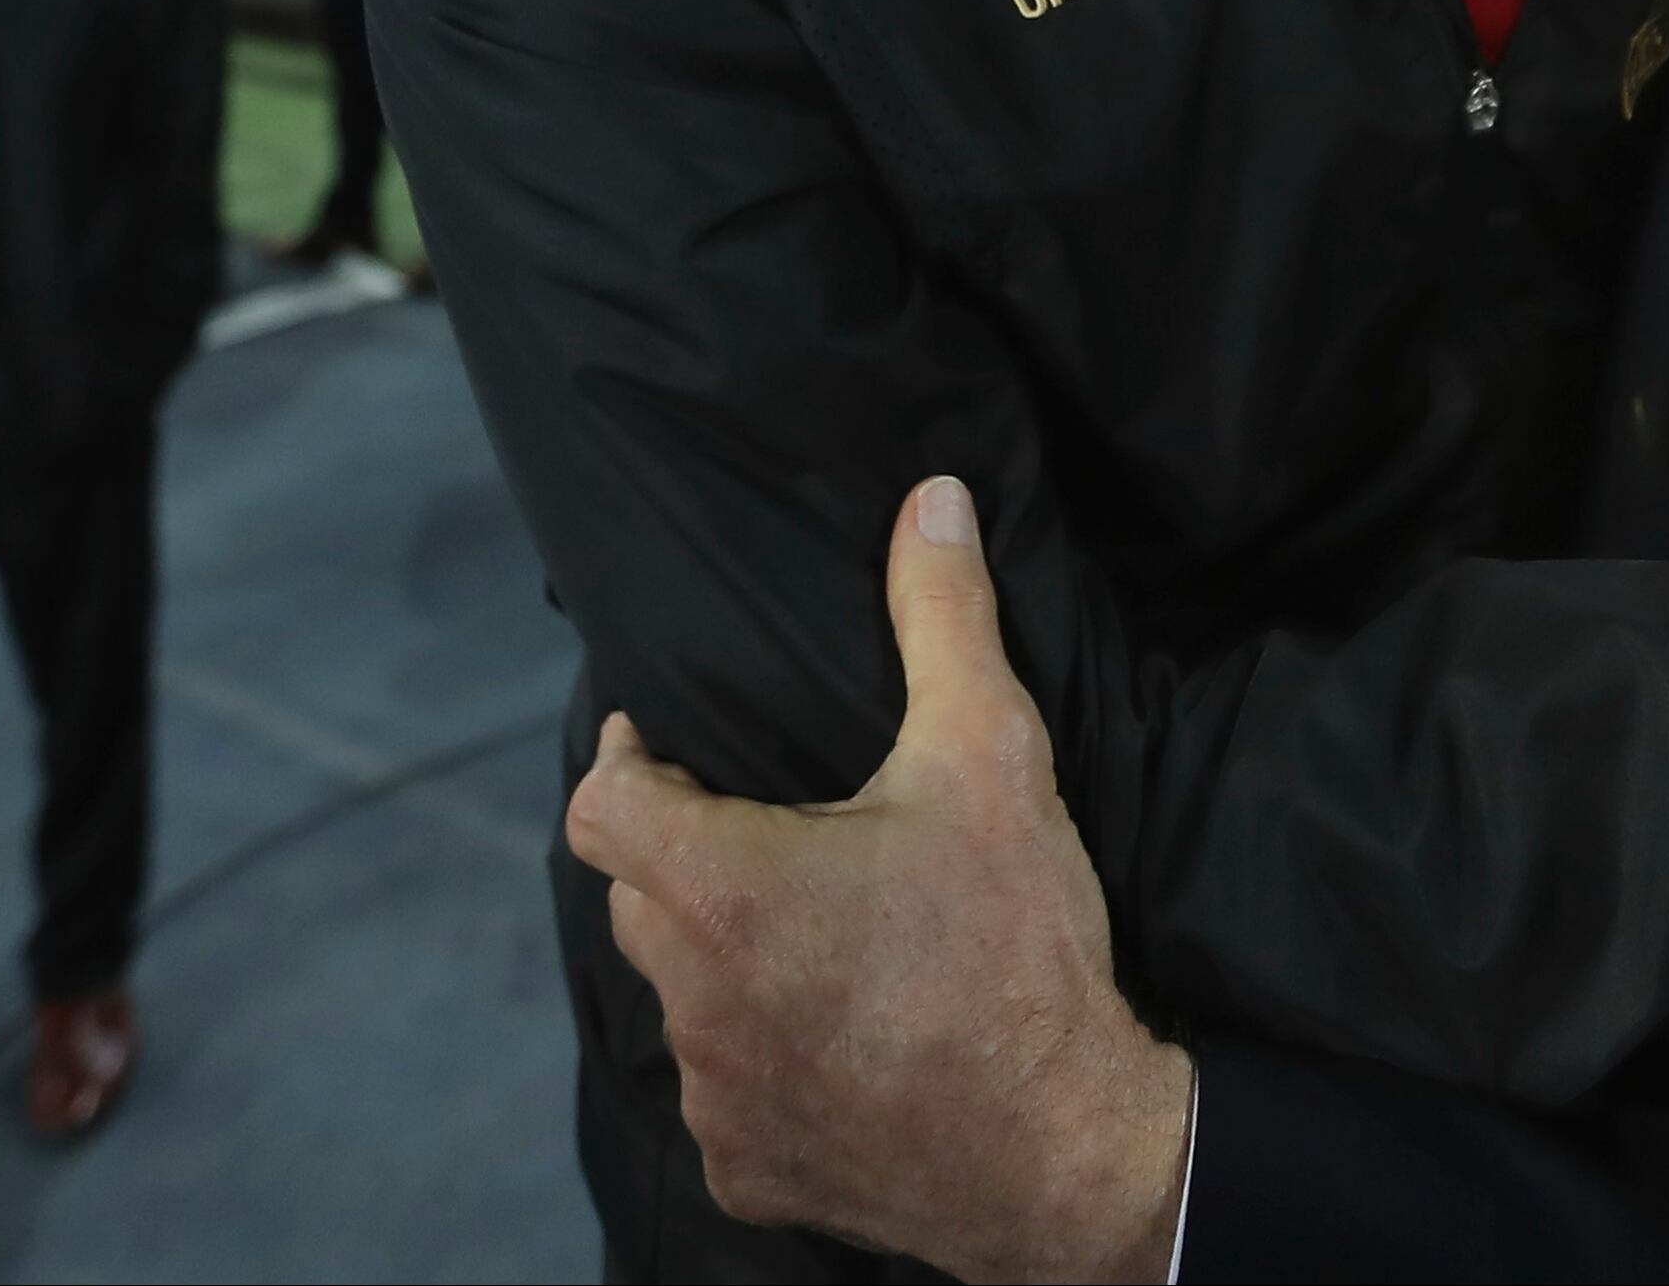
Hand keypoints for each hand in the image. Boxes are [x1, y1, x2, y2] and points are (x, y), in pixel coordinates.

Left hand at [565, 481, 1189, 1283]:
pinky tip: (843, 1036)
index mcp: (724, 888)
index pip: (598, 804)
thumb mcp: (992, 758)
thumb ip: (945, 618)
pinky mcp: (745, 1169)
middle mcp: (692, 997)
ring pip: (682, 997)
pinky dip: (763, 1058)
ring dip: (725, 959)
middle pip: (638, 896)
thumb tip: (932, 498)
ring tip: (823, 935)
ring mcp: (711, 1095)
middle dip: (685, 854)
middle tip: (777, 832)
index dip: (627, 763)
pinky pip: (723, 1094)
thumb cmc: (1019, 948)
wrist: (1070, 1152)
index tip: (675, 749)